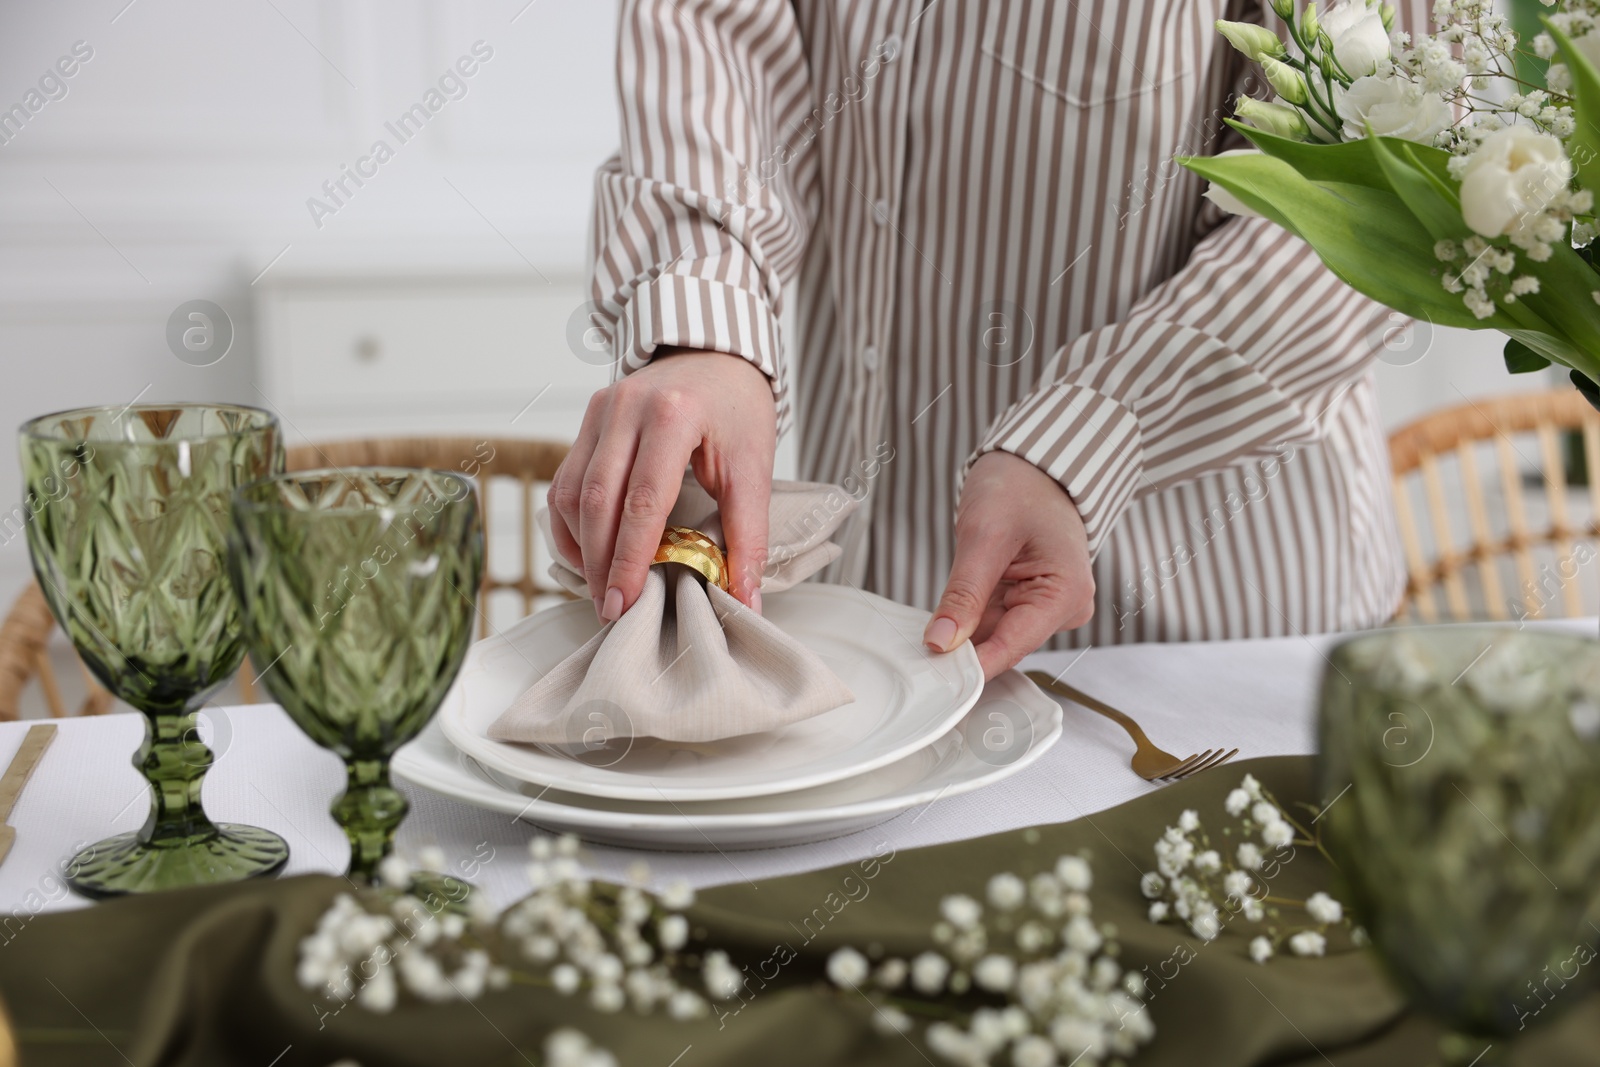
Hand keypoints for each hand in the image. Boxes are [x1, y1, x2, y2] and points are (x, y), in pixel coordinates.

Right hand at [549, 349, 775, 620]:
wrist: (717, 353)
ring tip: (604, 588)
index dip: (629, 560)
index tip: (625, 604)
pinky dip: (572, 525)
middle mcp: (626, 408)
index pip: (641, 502)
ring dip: (582, 548)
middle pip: (597, 502)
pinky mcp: (588, 419)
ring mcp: (600, 411)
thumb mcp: (754, 468)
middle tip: (613, 609)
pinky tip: (590, 554)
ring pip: (572, 494)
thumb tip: (746, 601)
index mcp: (673, 416)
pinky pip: (566, 482)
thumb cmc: (737, 408)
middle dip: (600, 564)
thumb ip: (747, 536)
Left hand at [922, 451, 1094, 678]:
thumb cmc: (1021, 486)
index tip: (932, 680)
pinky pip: (991, 620)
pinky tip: (942, 620)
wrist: (1032, 463)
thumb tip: (940, 642)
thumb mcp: (985, 537)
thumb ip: (963, 594)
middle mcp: (1063, 607)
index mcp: (1066, 595)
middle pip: (1002, 644)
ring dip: (961, 633)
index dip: (970, 666)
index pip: (1011, 646)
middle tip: (916, 654)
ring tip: (926, 632)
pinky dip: (966, 619)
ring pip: (992, 634)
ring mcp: (1045, 604)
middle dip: (961, 648)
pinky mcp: (1027, 598)